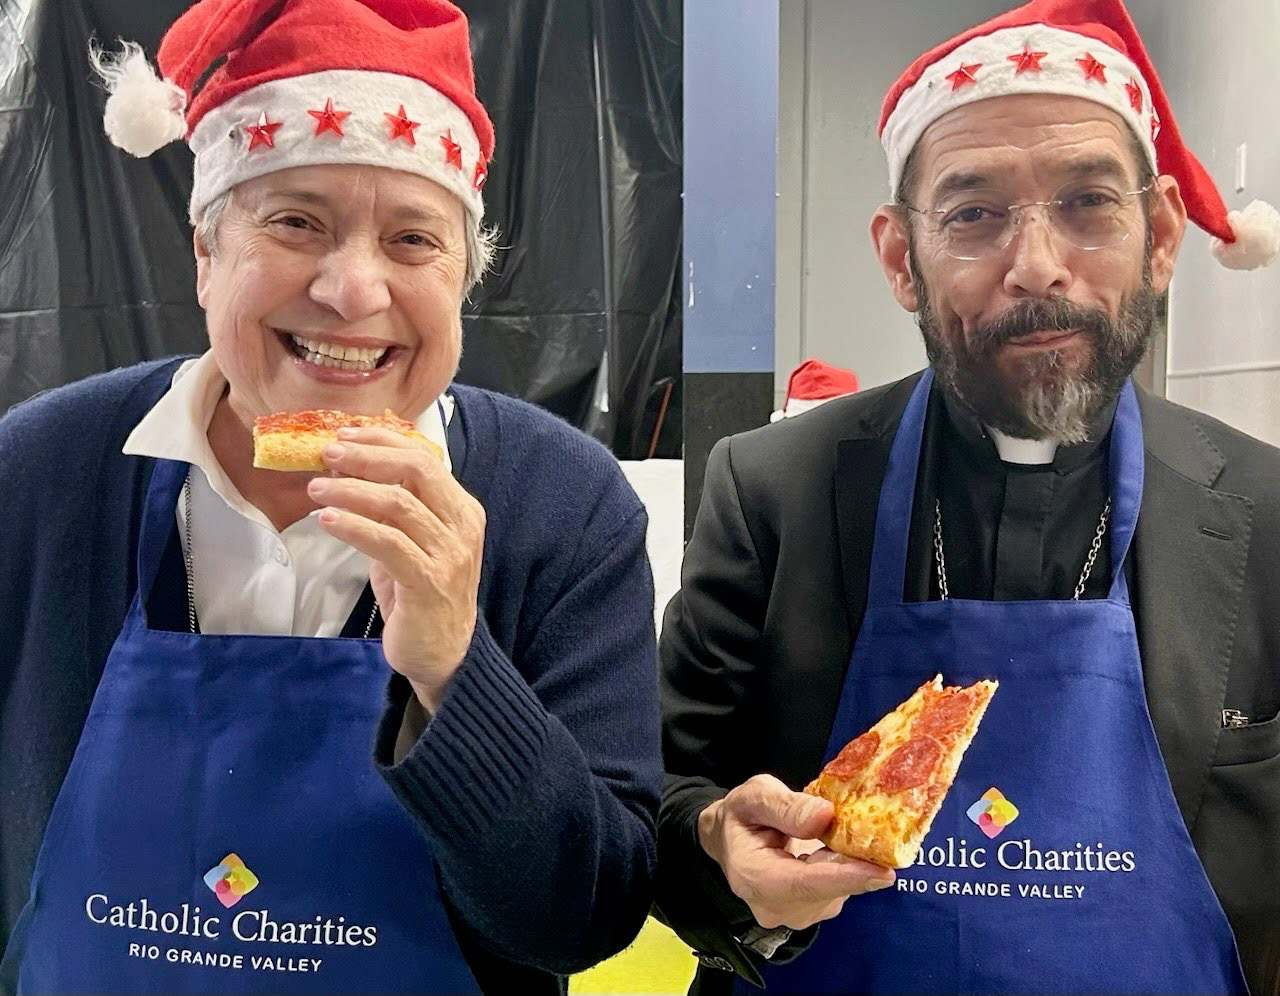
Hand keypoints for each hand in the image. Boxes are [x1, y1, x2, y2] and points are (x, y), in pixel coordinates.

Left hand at [307, 426, 484, 710]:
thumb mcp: (413, 542)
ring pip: (398, 504)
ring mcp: (449, 554)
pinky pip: (388, 543)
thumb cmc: (421, 595)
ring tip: (316, 488)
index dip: (382, 441)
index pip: (424, 457)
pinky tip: (327, 519)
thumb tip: (346, 471)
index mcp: (461, 509)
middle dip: (367, 456)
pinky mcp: (428, 582)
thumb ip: (394, 509)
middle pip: (416, 470)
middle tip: (327, 453)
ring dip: (350, 490)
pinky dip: (353, 526)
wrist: (443, 653)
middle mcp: (461, 526)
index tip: (343, 435)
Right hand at [697, 774, 894, 929]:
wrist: (729, 839)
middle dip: (857, 863)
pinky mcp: (810, 911)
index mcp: (753, 877)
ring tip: (847, 832)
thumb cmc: (741, 815)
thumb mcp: (754, 795)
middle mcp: (773, 906)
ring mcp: (793, 913)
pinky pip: (838, 890)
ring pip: (837, 891)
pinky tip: (840, 846)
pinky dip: (847, 868)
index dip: (845, 878)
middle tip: (881, 836)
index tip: (882, 873)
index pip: (804, 883)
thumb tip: (825, 815)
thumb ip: (785, 805)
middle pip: (827, 889)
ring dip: (851, 863)